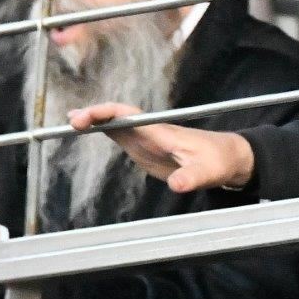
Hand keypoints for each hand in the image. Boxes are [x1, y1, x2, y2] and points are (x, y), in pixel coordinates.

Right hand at [67, 103, 254, 192]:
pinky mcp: (146, 147)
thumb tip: (177, 185)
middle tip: (71, 122)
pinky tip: (88, 130)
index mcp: (160, 130)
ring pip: (115, 123)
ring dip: (94, 121)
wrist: (226, 158)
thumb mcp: (208, 172)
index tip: (86, 118)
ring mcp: (147, 137)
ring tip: (71, 123)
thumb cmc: (218, 160)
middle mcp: (150, 130)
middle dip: (93, 115)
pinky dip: (102, 129)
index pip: (127, 115)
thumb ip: (191, 177)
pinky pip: (119, 134)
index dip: (105, 113)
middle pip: (116, 115)